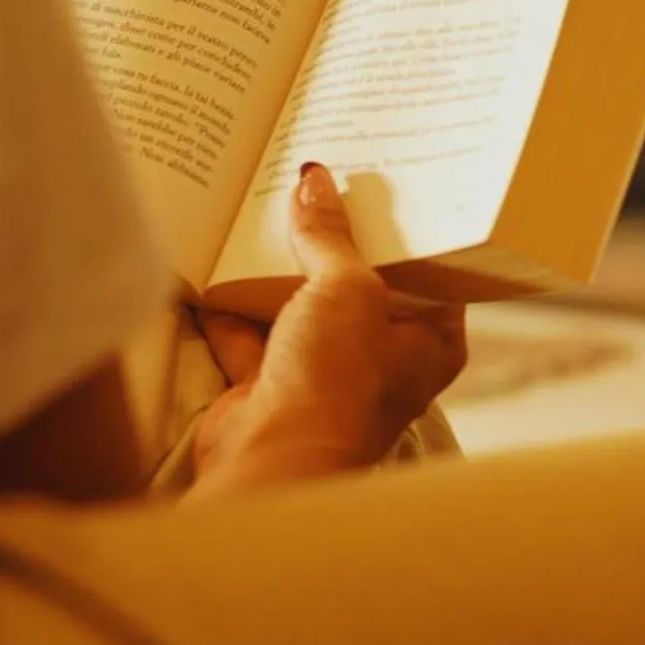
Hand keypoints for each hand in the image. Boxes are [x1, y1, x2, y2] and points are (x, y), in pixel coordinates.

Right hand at [188, 163, 466, 497]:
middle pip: (359, 285)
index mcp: (428, 341)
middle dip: (336, 242)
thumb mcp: (346, 288)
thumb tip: (314, 181)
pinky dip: (232, 304)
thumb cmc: (337, 382)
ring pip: (302, 307)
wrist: (271, 463)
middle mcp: (380, 359)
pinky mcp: (270, 385)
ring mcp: (323, 373)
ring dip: (282, 269)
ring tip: (266, 206)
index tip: (387, 183)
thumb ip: (329, 234)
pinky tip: (217, 260)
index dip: (408, 230)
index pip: (428, 272)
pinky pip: (250, 333)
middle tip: (320, 183)